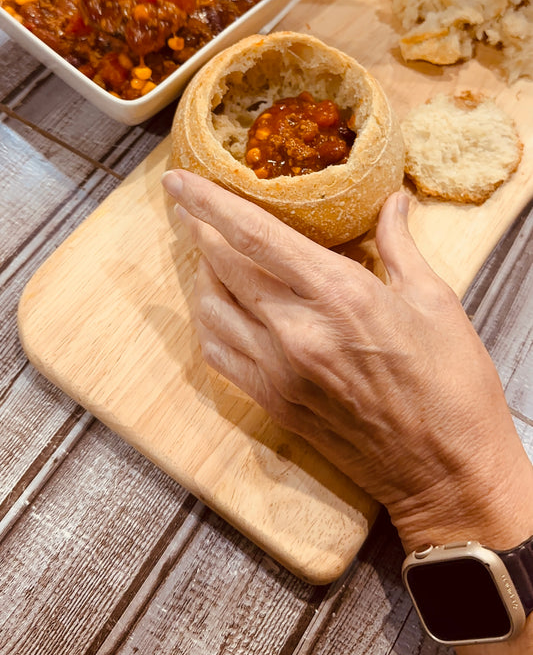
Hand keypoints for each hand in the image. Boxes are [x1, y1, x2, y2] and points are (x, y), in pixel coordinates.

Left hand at [162, 169, 532, 553]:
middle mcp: (298, 331)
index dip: (209, 202)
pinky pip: (218, 354)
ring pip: (211, 309)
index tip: (178, 181)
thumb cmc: (452, 387)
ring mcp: (279, 371)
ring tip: (207, 252)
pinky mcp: (274, 402)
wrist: (446, 473)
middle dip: (199, 229)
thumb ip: (400, 245)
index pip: (254, 235)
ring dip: (201, 274)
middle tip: (190, 208)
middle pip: (222, 266)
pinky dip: (208, 321)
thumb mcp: (435, 302)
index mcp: (339, 295)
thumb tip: (394, 201)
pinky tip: (217, 306)